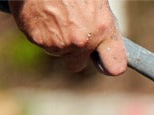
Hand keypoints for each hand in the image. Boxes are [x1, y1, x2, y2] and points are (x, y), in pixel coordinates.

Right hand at [8, 0, 126, 74]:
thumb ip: (99, 19)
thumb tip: (102, 33)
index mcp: (102, 27)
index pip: (115, 66)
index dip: (108, 64)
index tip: (102, 59)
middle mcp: (83, 41)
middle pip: (77, 64)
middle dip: (73, 53)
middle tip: (67, 31)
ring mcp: (60, 43)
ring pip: (56, 50)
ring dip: (54, 37)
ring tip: (52, 10)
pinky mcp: (38, 40)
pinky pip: (39, 40)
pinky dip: (38, 29)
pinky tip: (40, 10)